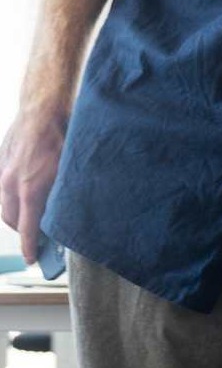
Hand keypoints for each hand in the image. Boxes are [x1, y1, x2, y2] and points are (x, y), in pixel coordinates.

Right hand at [0, 107, 66, 264]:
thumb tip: (66, 212)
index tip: (32, 259)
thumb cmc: (62, 137)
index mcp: (29, 189)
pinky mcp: (1, 163)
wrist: (42, 109)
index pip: (27, 228)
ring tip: (33, 216)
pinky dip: (12, 197)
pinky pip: (3, 189)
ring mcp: (3, 173)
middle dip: (23, 231)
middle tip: (38, 236)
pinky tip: (26, 193)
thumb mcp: (69, 170)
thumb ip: (63, 194)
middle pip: (12, 220)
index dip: (29, 246)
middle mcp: (11, 184)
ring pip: (5, 205)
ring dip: (17, 214)